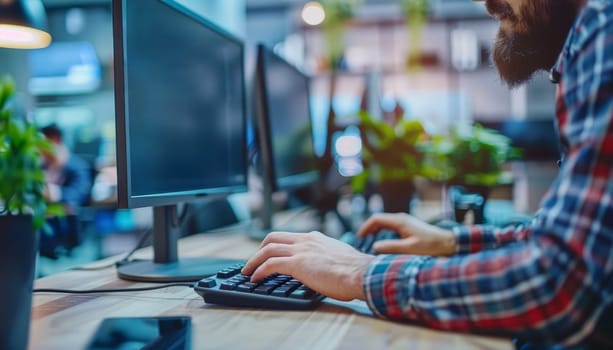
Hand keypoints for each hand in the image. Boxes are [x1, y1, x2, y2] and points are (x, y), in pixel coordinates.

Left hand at [242, 231, 374, 300]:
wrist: (362, 273)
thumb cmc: (356, 271)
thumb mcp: (340, 258)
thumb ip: (328, 258)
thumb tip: (326, 268)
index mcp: (316, 238)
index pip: (290, 237)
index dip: (276, 245)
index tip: (269, 253)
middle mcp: (306, 240)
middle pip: (273, 237)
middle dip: (260, 248)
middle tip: (253, 260)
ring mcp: (301, 250)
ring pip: (268, 249)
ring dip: (253, 260)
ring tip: (247, 271)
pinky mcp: (297, 263)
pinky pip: (270, 264)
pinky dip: (259, 270)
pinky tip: (254, 278)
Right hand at [357, 213, 455, 255]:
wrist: (448, 243)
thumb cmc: (431, 246)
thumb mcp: (409, 249)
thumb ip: (391, 247)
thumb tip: (374, 246)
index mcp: (400, 221)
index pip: (376, 219)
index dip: (365, 227)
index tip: (359, 238)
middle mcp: (401, 219)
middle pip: (379, 220)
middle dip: (368, 229)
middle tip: (361, 241)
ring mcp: (405, 222)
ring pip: (385, 223)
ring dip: (376, 231)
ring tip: (369, 242)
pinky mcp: (409, 227)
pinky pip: (391, 227)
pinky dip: (383, 233)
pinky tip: (383, 243)